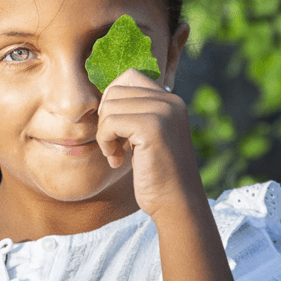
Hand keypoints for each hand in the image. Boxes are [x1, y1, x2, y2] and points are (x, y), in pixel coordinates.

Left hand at [96, 68, 205, 217]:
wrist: (176, 203)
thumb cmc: (155, 174)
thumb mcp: (145, 136)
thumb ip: (133, 113)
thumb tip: (104, 95)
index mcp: (170, 100)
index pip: (128, 77)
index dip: (112, 102)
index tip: (115, 130)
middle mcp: (170, 101)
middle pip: (115, 90)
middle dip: (106, 119)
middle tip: (114, 145)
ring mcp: (163, 112)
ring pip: (109, 106)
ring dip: (104, 133)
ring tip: (116, 154)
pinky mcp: (152, 127)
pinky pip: (109, 123)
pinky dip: (105, 142)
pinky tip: (116, 160)